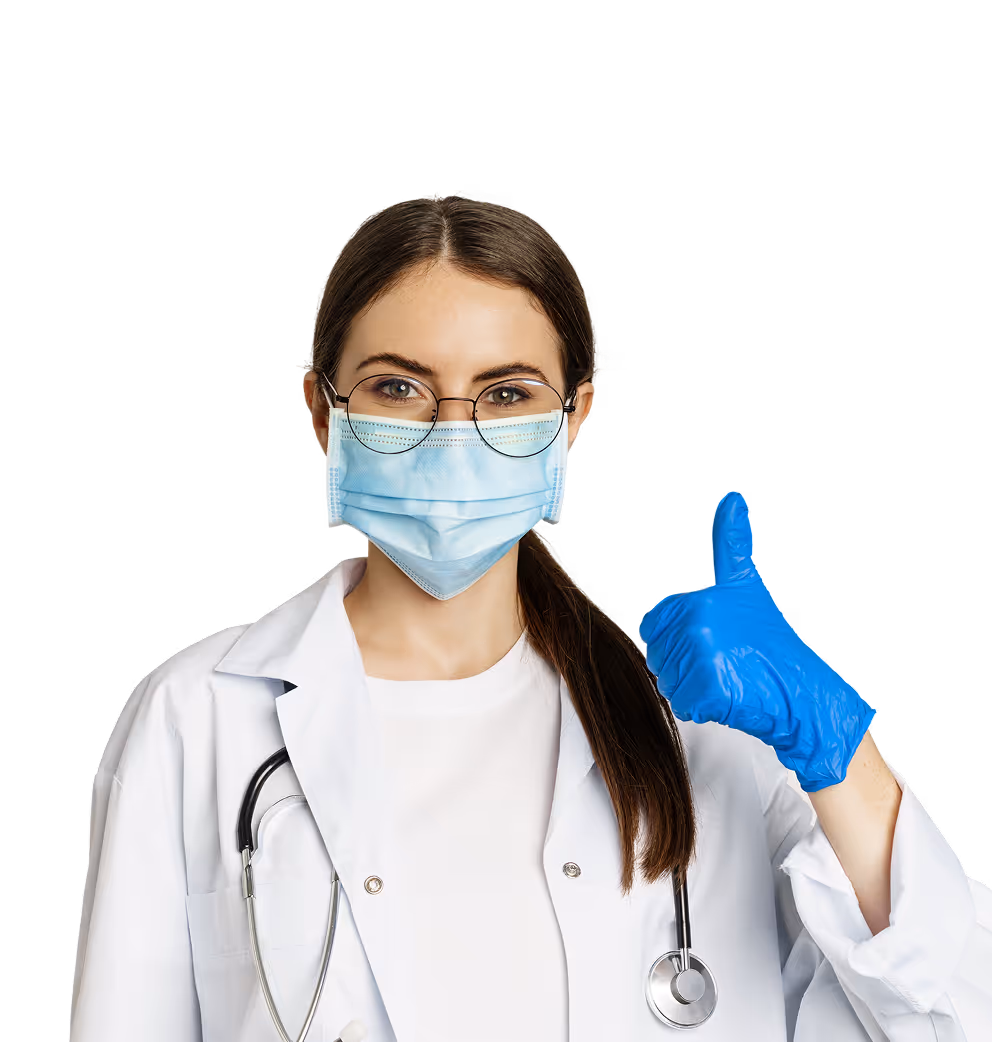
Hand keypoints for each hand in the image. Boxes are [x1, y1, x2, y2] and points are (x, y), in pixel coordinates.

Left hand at [637, 491, 875, 792]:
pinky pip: (683, 704)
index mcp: (695, 601)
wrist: (803, 688)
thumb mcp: (746, 584)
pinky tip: (728, 696)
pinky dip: (701, 707)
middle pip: (658, 656)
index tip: (708, 640)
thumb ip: (732, 544)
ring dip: (691, 687)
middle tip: (722, 662)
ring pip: (668, 681)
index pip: (653, 626)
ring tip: (727, 677)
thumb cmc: (771, 639)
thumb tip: (732, 498)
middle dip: (682, 665)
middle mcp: (695, 627)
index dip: (675, 638)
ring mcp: (701, 660)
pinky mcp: (708, 691)